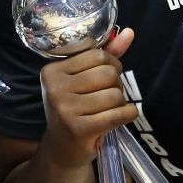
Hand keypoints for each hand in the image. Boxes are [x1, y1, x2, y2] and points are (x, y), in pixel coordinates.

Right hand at [39, 29, 136, 166]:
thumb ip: (105, 54)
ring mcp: (65, 108)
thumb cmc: (75, 109)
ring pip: (115, 94)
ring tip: (108, 109)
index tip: (104, 78)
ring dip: (120, 102)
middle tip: (107, 96)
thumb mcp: (82, 80)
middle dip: (116, 83)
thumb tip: (129, 32)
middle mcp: (55, 87)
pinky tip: (122, 117)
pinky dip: (128, 114)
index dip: (110, 63)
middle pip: (108, 72)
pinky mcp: (78, 129)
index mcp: (53, 70)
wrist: (62, 149)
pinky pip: (118, 114)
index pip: (97, 54)